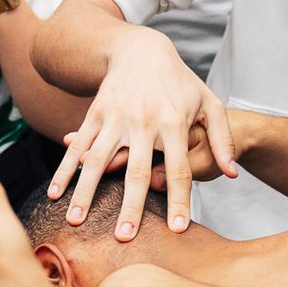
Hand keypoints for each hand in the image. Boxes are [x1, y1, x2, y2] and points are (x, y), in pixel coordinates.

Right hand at [48, 28, 236, 240]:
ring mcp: (116, 118)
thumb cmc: (179, 82)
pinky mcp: (95, 114)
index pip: (179, 169)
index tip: (176, 229)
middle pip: (137, 170)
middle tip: (124, 237)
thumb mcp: (209, 103)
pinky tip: (56, 194)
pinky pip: (78, 147)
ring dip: (85, 192)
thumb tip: (232, 173)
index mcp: (173, 122)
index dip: (178, 200)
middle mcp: (143, 122)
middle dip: (130, 206)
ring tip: (76, 221)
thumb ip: (222, 138)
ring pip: (99, 160)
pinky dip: (65, 170)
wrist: (141, 49)